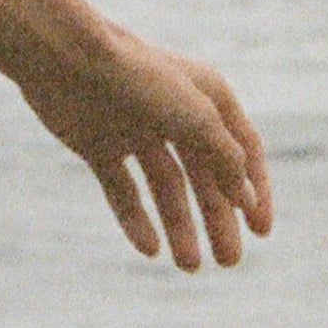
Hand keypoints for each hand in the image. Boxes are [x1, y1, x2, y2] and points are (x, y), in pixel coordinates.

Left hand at [10, 13, 274, 269]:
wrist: (66, 60)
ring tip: (190, 266)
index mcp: (209, 97)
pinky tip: (150, 249)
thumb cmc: (138, 79)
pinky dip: (136, 220)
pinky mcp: (99, 145)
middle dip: (219, 220)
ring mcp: (136, 130)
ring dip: (180, 227)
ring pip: (166, 189)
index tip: (262, 232)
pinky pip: (123, 191)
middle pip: (205, 177)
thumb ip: (226, 159)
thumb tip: (247, 200)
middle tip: (230, 262)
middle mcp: (175, 113)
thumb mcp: (197, 119)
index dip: (255, 191)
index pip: (244, 150)